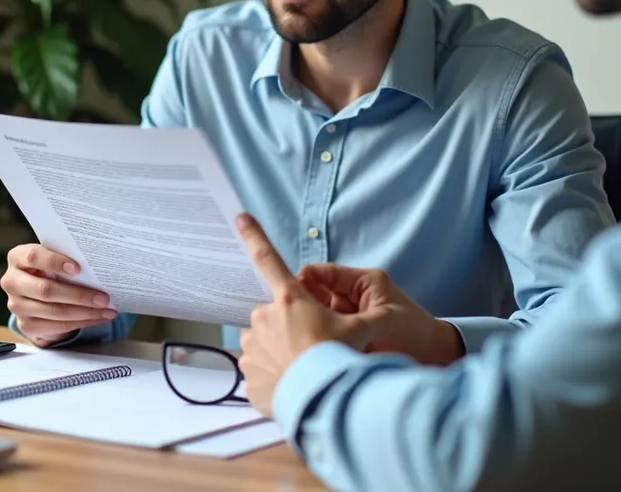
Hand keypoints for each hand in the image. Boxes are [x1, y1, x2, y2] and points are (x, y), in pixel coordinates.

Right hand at [0, 244, 117, 346]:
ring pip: (55, 311)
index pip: (33, 257)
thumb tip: (96, 266)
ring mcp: (16, 306)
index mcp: (17, 258)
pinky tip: (98, 317)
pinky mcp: (26, 325)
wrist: (34, 293)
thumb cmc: (49, 269)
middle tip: (104, 297)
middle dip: (79, 294)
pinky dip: (82, 322)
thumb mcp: (52, 259)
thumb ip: (65, 259)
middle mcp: (11, 282)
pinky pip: (58, 326)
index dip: (55, 262)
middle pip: (45, 290)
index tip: (78, 268)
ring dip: (86, 312)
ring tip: (107, 309)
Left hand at [236, 214, 374, 416]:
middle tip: (312, 346)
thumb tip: (380, 316)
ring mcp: (251, 347)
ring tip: (303, 368)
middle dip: (288, 326)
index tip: (240, 216)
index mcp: (289, 300)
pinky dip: (273, 376)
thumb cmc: (337, 361)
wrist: (319, 403)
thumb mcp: (360, 332)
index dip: (254, 235)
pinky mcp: (247, 375)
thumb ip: (365, 319)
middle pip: (274, 315)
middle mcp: (264, 319)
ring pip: (263, 342)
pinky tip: (292, 385)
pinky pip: (259, 370)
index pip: (268, 259)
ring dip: (279, 351)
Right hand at [299, 263, 464, 365]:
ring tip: (296, 338)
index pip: (322, 273)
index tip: (288, 297)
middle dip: (300, 306)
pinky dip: (313, 339)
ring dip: (306, 325)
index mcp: (361, 282)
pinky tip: (304, 349)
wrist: (436, 361)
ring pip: (313, 315)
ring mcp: (345, 317)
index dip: (303, 281)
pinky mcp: (344, 337)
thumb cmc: (417, 334)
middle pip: (312, 294)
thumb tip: (321, 321)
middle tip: (289, 322)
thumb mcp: (387, 319)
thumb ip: (356, 317)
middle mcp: (349, 297)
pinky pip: (321, 333)